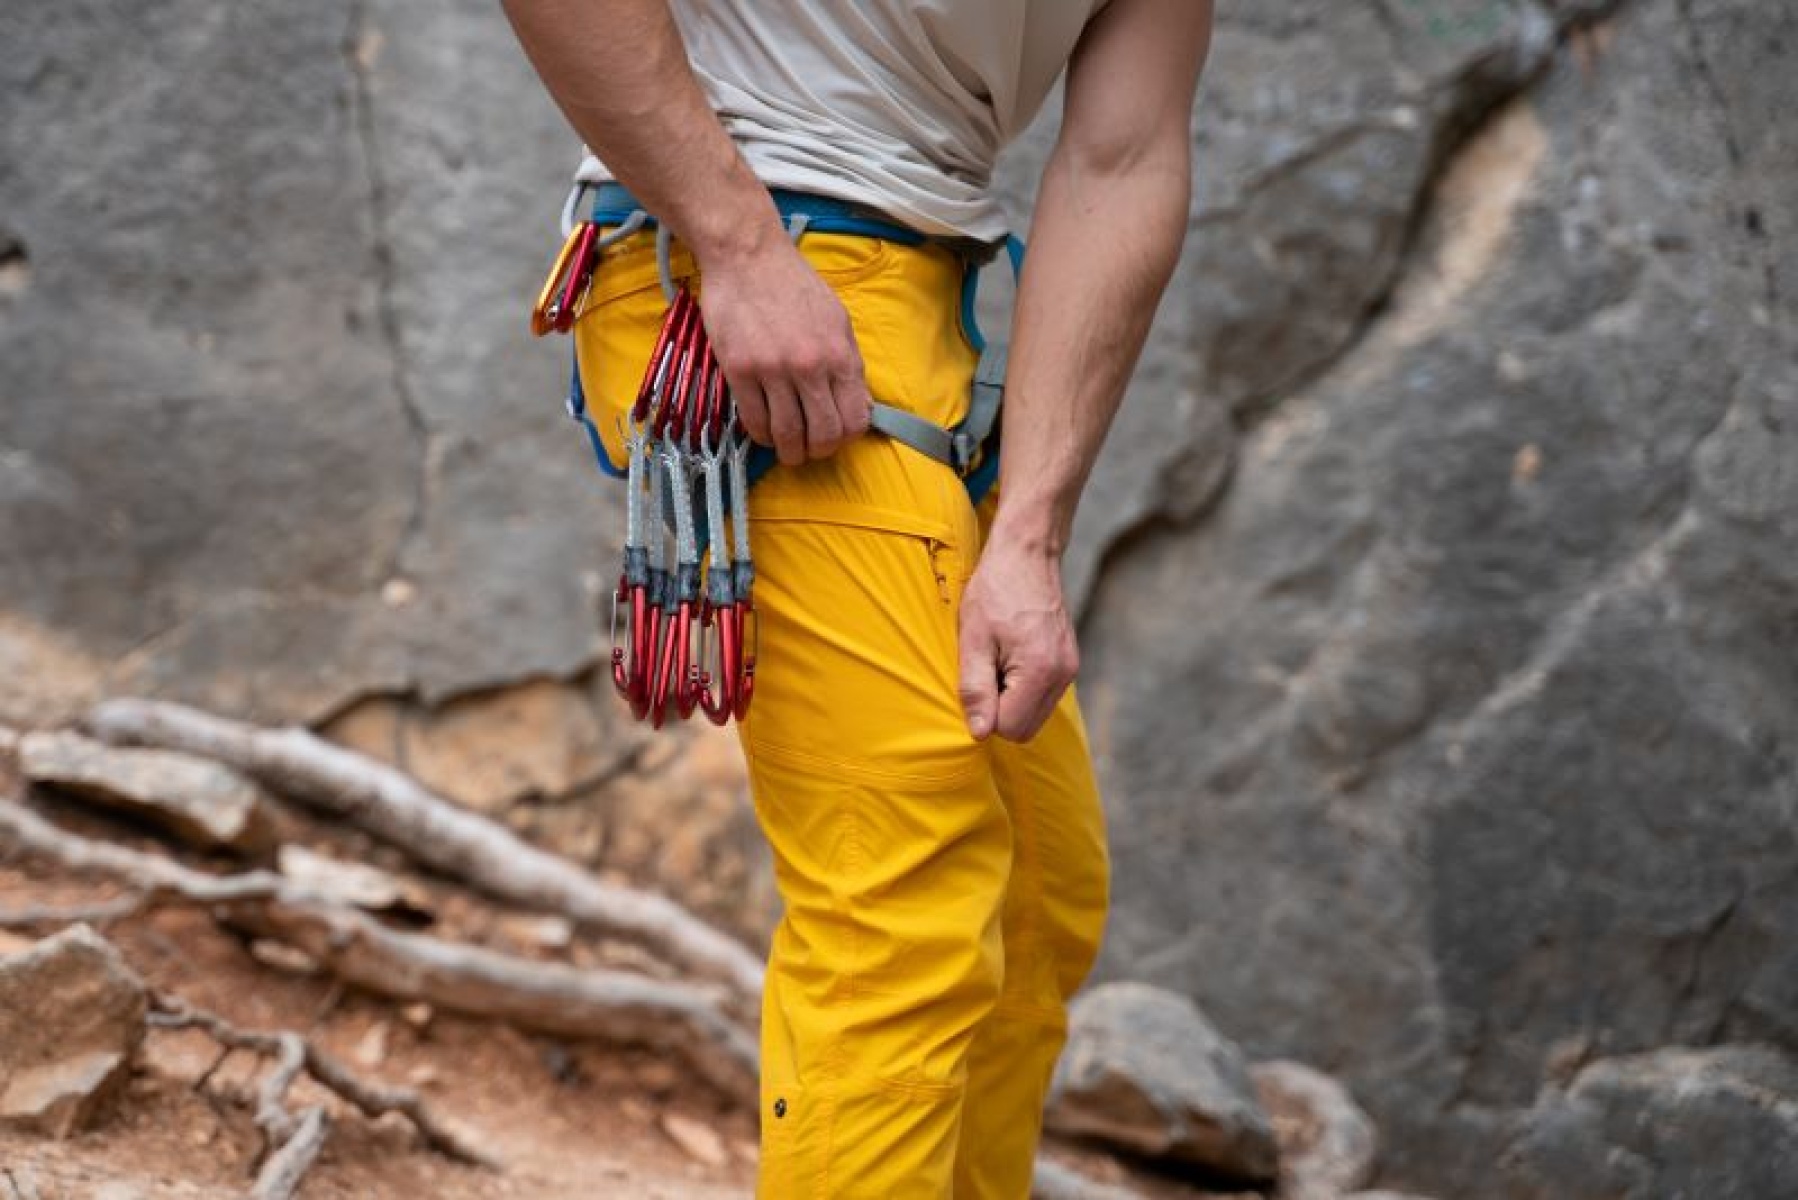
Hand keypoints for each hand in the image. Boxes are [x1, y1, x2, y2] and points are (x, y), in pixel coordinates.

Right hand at [698, 237, 872, 464]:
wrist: (747, 256)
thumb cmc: (794, 284)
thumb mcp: (837, 319)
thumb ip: (848, 364)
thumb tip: (858, 404)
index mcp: (839, 354)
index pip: (854, 419)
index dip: (846, 438)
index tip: (836, 437)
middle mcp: (809, 366)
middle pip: (822, 434)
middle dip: (818, 451)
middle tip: (809, 450)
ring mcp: (773, 370)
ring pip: (787, 434)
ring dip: (788, 450)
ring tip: (786, 448)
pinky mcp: (739, 370)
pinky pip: (754, 420)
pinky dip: (762, 434)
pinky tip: (764, 430)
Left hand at [957, 535, 1079, 741]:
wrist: (1027, 554)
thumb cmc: (995, 591)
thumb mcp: (973, 640)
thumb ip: (975, 690)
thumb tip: (979, 734)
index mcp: (1040, 671)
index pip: (1009, 728)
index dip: (984, 712)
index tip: (977, 678)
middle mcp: (1063, 675)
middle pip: (1026, 729)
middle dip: (1000, 710)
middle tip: (986, 669)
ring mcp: (1070, 669)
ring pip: (1035, 715)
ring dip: (1011, 700)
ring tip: (998, 660)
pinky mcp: (1069, 663)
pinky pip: (1042, 696)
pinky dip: (1023, 688)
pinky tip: (1011, 656)